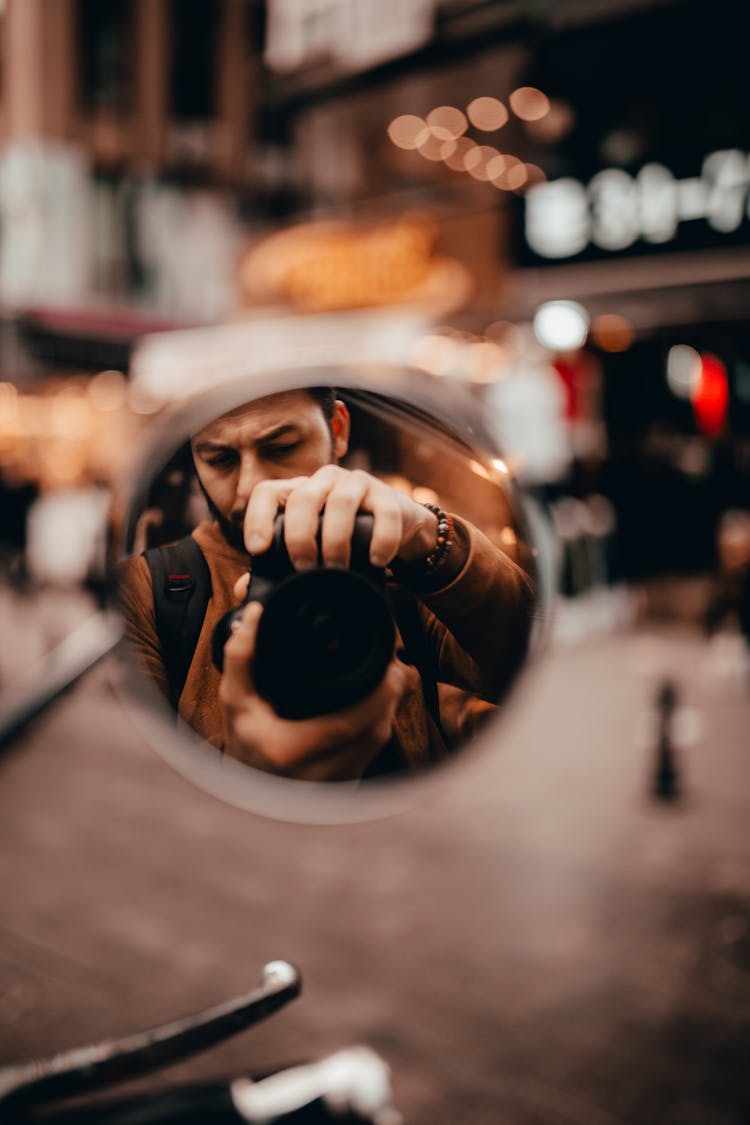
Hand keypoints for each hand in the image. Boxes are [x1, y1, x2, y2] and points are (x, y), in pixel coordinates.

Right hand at [218, 598, 407, 780]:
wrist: (246, 792)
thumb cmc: (243, 741)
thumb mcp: (234, 700)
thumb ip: (241, 658)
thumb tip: (256, 615)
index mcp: (286, 751)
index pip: (346, 724)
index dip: (376, 696)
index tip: (388, 668)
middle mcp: (314, 776)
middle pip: (371, 734)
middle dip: (388, 698)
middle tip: (393, 669)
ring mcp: (332, 786)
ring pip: (375, 746)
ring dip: (386, 712)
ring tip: (387, 683)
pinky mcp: (345, 787)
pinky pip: (371, 755)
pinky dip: (376, 728)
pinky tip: (375, 708)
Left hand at [242, 465, 438, 570]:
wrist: (398, 529)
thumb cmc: (346, 540)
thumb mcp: (312, 549)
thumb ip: (278, 566)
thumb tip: (245, 588)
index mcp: (299, 492)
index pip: (267, 493)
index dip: (257, 518)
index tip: (257, 549)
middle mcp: (324, 482)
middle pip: (303, 498)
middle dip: (299, 536)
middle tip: (303, 567)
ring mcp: (357, 485)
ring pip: (341, 502)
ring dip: (336, 539)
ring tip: (337, 568)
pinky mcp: (388, 497)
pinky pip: (385, 514)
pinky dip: (381, 539)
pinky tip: (377, 561)